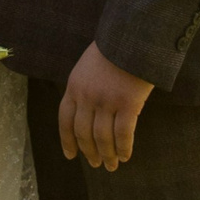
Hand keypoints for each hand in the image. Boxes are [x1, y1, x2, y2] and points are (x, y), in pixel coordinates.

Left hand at [58, 42, 155, 168]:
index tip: (71, 155)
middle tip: (97, 164)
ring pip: (103, 137)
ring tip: (112, 165)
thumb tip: (88, 114)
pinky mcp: (128, 104)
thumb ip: (85, 87)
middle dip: (90, 152)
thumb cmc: (115, 49)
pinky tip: (126, 156)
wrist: (134, 35)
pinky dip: (124, 148)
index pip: (65, 120)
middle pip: (83, 133)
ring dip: (107, 155)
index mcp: (74, 86)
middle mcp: (87, 96)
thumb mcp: (89, 65)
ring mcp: (107, 101)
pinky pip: (123, 134)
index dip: (67, 140)